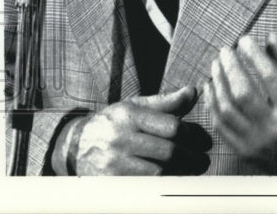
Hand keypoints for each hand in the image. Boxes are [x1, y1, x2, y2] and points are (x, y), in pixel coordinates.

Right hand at [73, 85, 208, 174]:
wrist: (74, 145)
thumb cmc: (112, 124)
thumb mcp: (133, 107)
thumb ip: (164, 102)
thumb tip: (192, 92)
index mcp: (128, 115)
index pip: (171, 126)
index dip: (192, 135)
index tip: (199, 140)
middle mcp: (120, 137)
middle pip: (169, 151)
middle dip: (191, 157)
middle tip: (201, 159)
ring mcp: (115, 161)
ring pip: (160, 171)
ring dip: (180, 172)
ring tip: (189, 169)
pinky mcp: (112, 181)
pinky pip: (147, 185)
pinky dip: (164, 183)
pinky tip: (171, 178)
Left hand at [209, 33, 276, 173]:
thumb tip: (269, 36)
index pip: (271, 77)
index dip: (254, 54)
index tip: (244, 39)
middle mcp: (276, 129)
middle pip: (243, 92)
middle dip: (230, 66)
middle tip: (225, 49)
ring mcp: (256, 142)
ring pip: (226, 108)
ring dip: (217, 81)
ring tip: (216, 63)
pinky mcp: (242, 151)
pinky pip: (219, 123)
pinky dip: (211, 101)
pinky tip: (210, 84)